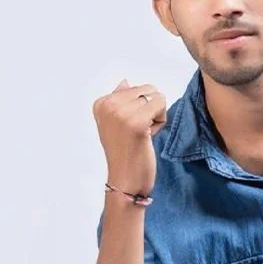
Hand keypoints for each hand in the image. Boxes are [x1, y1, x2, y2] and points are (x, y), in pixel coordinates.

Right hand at [92, 78, 166, 195]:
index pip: (135, 88)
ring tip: (143, 135)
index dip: (139, 109)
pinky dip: (161, 121)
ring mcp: (120, 113)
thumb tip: (125, 82)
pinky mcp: (136, 122)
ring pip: (156, 96)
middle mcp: (107, 105)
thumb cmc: (125, 155)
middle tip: (138, 132)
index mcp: (101, 103)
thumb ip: (120, 101)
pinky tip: (148, 137)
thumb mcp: (115, 124)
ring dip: (156, 116)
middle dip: (149, 110)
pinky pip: (161, 104)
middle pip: (147, 89)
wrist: (125, 181)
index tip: (129, 129)